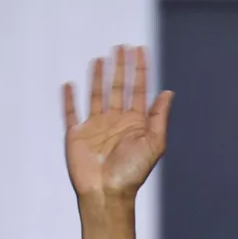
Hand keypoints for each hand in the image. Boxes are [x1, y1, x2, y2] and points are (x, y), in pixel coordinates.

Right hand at [63, 45, 173, 198]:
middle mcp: (116, 122)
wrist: (107, 191)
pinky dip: (69, 99)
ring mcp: (96, 127)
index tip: (140, 50)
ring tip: (101, 58)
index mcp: (135, 123)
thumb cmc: (132, 171)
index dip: (140, 70)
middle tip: (121, 47)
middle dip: (121, 67)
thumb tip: (168, 92)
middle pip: (118, 87)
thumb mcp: (153, 143)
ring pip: (97, 94)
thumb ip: (159, 117)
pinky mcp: (77, 134)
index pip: (139, 90)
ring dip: (98, 76)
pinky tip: (69, 85)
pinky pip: (71, 112)